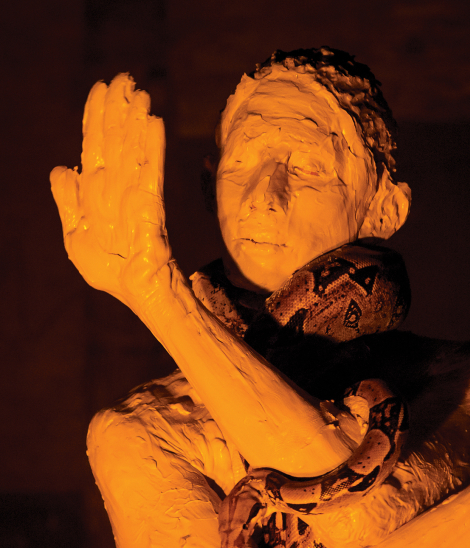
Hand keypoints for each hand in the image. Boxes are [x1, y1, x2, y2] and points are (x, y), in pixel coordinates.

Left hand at [50, 74, 169, 308]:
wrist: (135, 291)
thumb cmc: (109, 269)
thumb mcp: (74, 236)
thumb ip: (68, 203)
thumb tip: (60, 167)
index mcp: (95, 190)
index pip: (95, 143)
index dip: (96, 115)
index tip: (101, 88)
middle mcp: (116, 185)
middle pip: (115, 138)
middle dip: (118, 107)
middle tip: (125, 77)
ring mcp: (135, 192)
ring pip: (133, 147)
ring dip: (135, 118)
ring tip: (140, 92)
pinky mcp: (151, 204)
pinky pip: (150, 169)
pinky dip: (150, 146)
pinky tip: (152, 122)